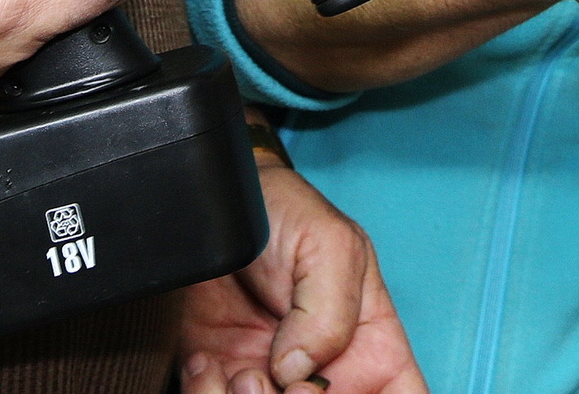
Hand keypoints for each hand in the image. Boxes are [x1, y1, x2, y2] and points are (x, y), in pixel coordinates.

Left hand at [177, 161, 426, 393]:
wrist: (214, 204)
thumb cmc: (285, 212)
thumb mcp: (330, 244)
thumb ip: (330, 310)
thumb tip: (297, 370)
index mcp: (371, 350)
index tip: (348, 393)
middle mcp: (324, 376)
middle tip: (288, 385)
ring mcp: (271, 384)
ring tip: (245, 372)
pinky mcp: (221, 382)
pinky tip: (207, 362)